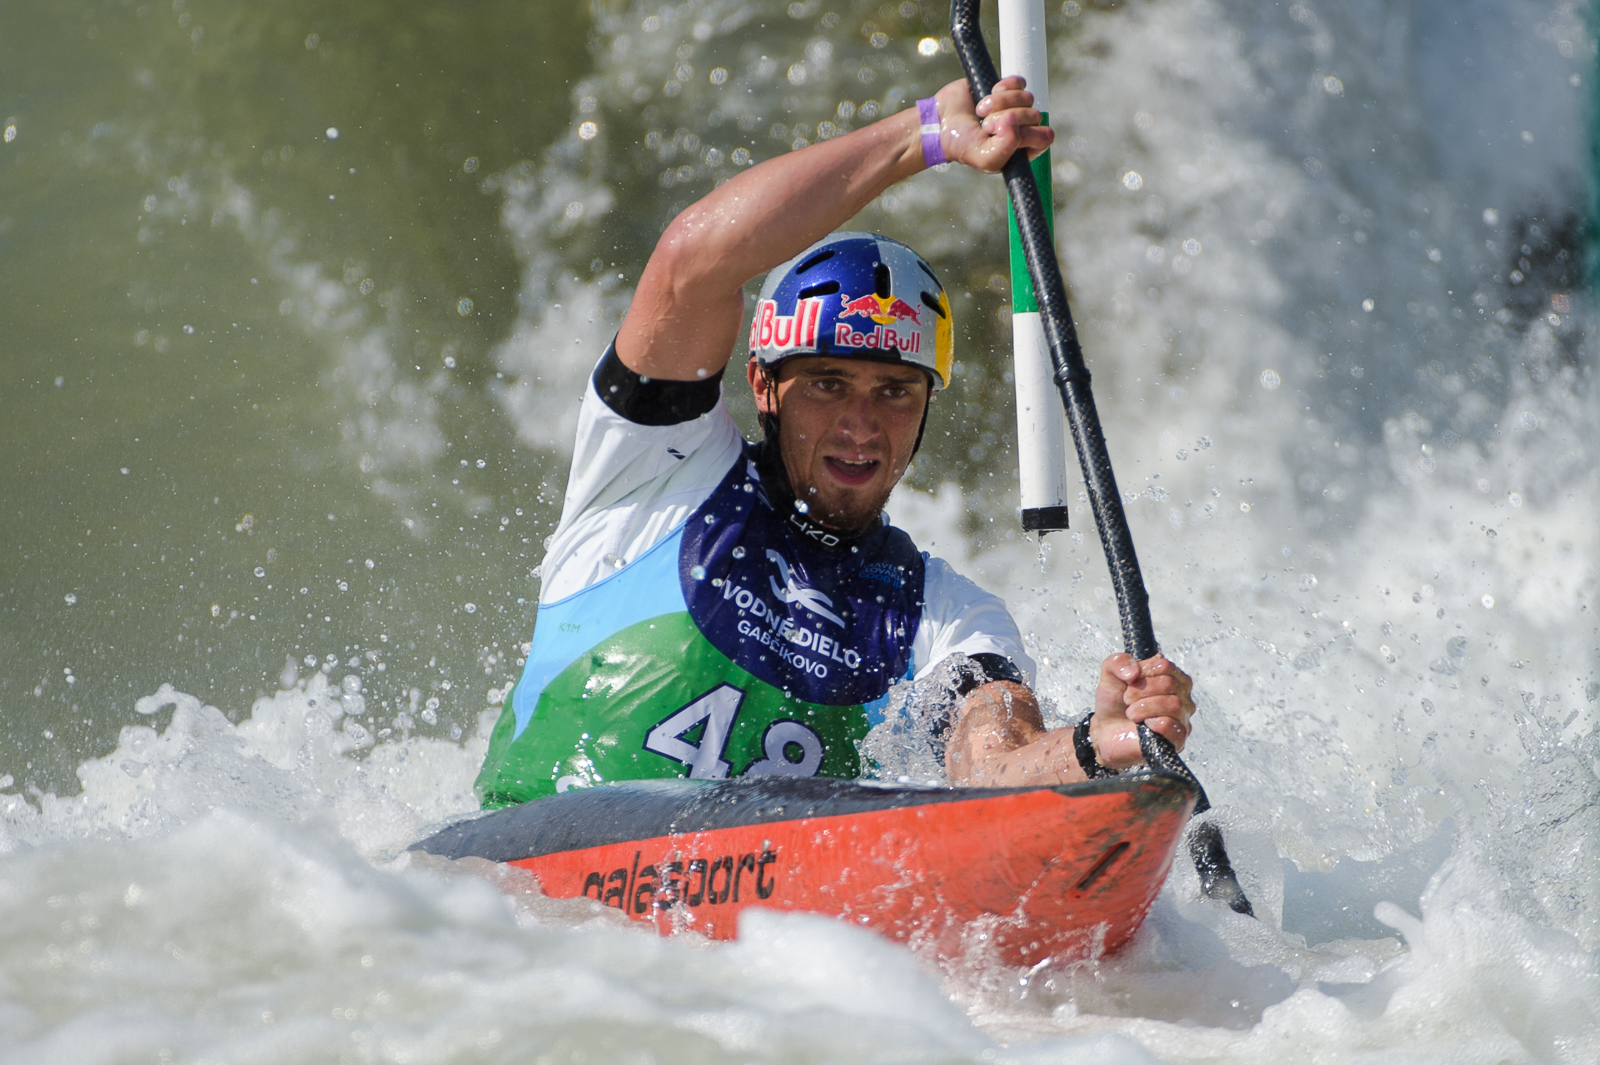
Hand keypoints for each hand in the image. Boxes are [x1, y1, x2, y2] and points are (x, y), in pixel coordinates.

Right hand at [932, 75, 1054, 172]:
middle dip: (1007, 119)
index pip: (1044, 137)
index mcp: (1023, 149)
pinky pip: (1020, 81)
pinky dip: (1004, 86)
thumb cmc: (962, 146)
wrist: (940, 123)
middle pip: (1036, 116)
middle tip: (985, 126)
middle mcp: (1023, 128)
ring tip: (981, 111)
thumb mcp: (986, 159)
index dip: (1026, 134)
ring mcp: (1016, 107)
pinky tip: (988, 93)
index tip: (1001, 136)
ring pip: (1027, 97)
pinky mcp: (1007, 88)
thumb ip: (1006, 147)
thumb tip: (1013, 120)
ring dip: (1001, 103)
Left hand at [1089, 654, 1195, 770]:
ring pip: (1174, 704)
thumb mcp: (1110, 675)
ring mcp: (1182, 717)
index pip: (1164, 666)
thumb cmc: (1115, 703)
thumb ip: (1118, 662)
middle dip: (1141, 690)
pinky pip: (1175, 728)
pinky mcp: (1178, 739)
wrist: (1106, 731)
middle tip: (1127, 699)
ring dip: (1145, 707)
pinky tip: (1144, 724)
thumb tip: (1133, 671)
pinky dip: (1156, 724)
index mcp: (1170, 676)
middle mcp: (1181, 695)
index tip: (1129, 682)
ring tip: (1131, 713)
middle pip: (1169, 683)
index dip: (1142, 672)